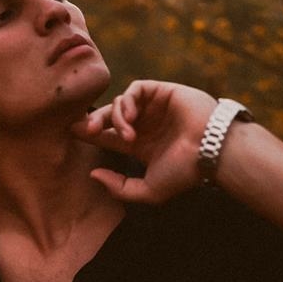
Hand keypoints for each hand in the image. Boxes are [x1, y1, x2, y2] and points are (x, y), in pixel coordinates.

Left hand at [72, 80, 216, 203]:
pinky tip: (130, 119)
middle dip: (93, 122)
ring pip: (119, 103)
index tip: (71, 133)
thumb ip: (120, 189)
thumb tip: (93, 175)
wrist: (211, 151)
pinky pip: (134, 90)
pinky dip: (126, 102)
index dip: (89, 134)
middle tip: (82, 130)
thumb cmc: (184, 173)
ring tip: (126, 136)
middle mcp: (145, 125)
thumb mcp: (148, 191)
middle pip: (108, 117)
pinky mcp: (161, 91)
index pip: (108, 137)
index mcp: (141, 146)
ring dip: (114, 118)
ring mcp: (153, 107)